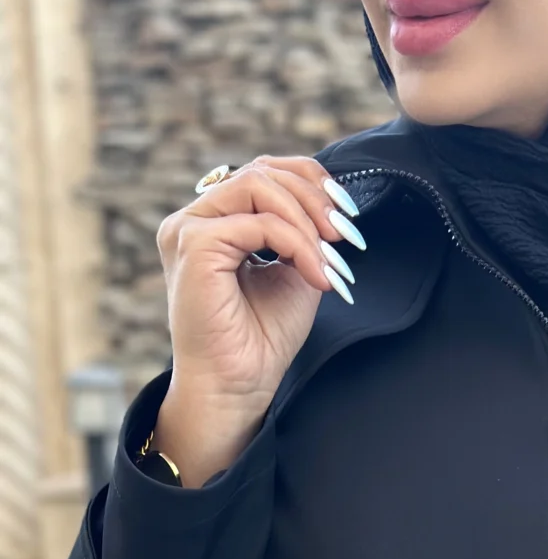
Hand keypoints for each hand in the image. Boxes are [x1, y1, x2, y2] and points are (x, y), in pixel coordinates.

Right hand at [154, 155, 366, 427]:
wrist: (238, 388)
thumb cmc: (261, 341)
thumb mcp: (295, 274)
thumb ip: (304, 236)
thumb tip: (333, 206)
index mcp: (215, 223)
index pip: (262, 173)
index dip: (310, 182)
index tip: (346, 218)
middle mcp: (195, 220)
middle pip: (261, 171)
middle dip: (315, 198)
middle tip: (346, 236)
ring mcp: (189, 229)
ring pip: (258, 186)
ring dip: (307, 221)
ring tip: (332, 261)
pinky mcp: (194, 245)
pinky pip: (257, 223)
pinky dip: (297, 244)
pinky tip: (317, 276)